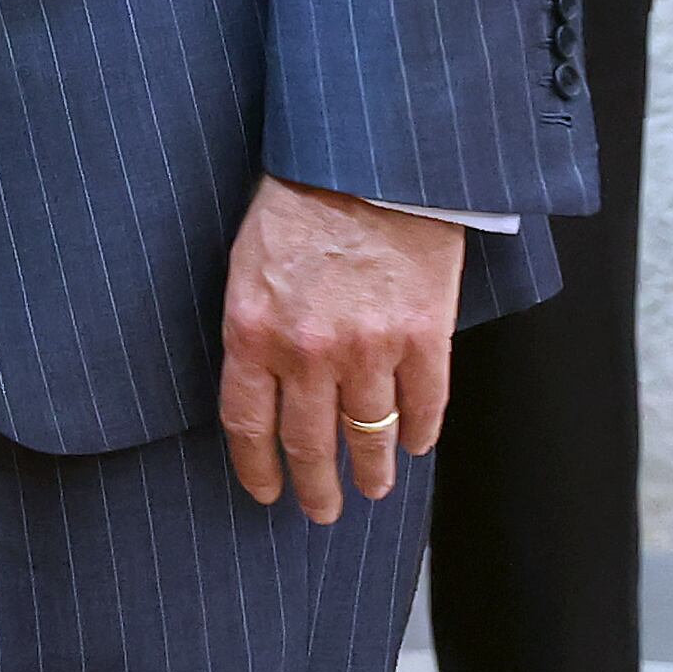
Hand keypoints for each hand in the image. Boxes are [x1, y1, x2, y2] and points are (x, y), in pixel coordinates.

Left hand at [217, 176, 460, 523]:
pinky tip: (416, 445)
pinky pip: (426, 406)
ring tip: (374, 489)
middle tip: (322, 511)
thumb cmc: (296, 201)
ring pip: (372, 435)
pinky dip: (421, 433)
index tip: (267, 493)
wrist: (366, 161)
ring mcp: (371, 349)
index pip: (249, 424)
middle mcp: (309, 352)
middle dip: (316, 487)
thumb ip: (255, 327)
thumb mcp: (246, 262)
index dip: (258, 468)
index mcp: (254, 331)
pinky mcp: (424, 337)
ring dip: (374, 470)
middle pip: (311, 444)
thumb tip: (262, 384)